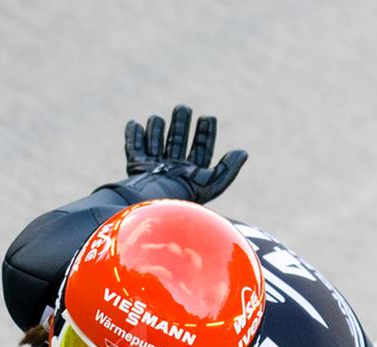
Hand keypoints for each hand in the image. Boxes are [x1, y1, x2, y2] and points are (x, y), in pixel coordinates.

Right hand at [124, 105, 246, 203]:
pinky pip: (134, 149)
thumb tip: (243, 153)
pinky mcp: (136, 168)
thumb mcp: (208, 185)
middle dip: (181, 123)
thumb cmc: (179, 199)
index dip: (206, 133)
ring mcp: (153, 168)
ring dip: (156, 127)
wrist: (149, 207)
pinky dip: (133, 136)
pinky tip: (135, 124)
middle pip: (178, 140)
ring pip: (156, 140)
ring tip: (157, 120)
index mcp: (191, 174)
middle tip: (183, 109)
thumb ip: (226, 170)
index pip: (201, 149)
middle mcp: (173, 170)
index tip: (207, 118)